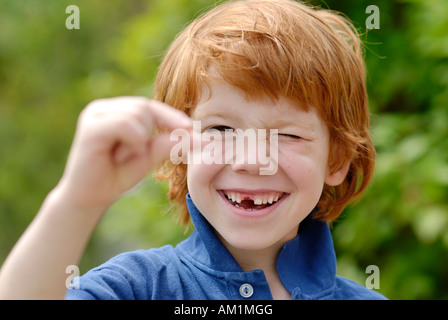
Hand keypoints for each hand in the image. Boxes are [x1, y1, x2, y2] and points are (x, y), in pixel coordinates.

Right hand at [55, 97, 191, 211]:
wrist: (88, 199)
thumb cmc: (116, 176)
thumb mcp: (147, 157)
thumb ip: (167, 143)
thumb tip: (196, 135)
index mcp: (115, 111)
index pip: (149, 106)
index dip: (171, 116)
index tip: (190, 128)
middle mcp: (103, 108)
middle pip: (144, 107)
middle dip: (150, 132)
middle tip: (134, 155)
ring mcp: (94, 115)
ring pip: (137, 113)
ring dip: (140, 140)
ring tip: (123, 156)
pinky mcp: (90, 127)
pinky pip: (125, 124)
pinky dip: (132, 141)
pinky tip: (120, 155)